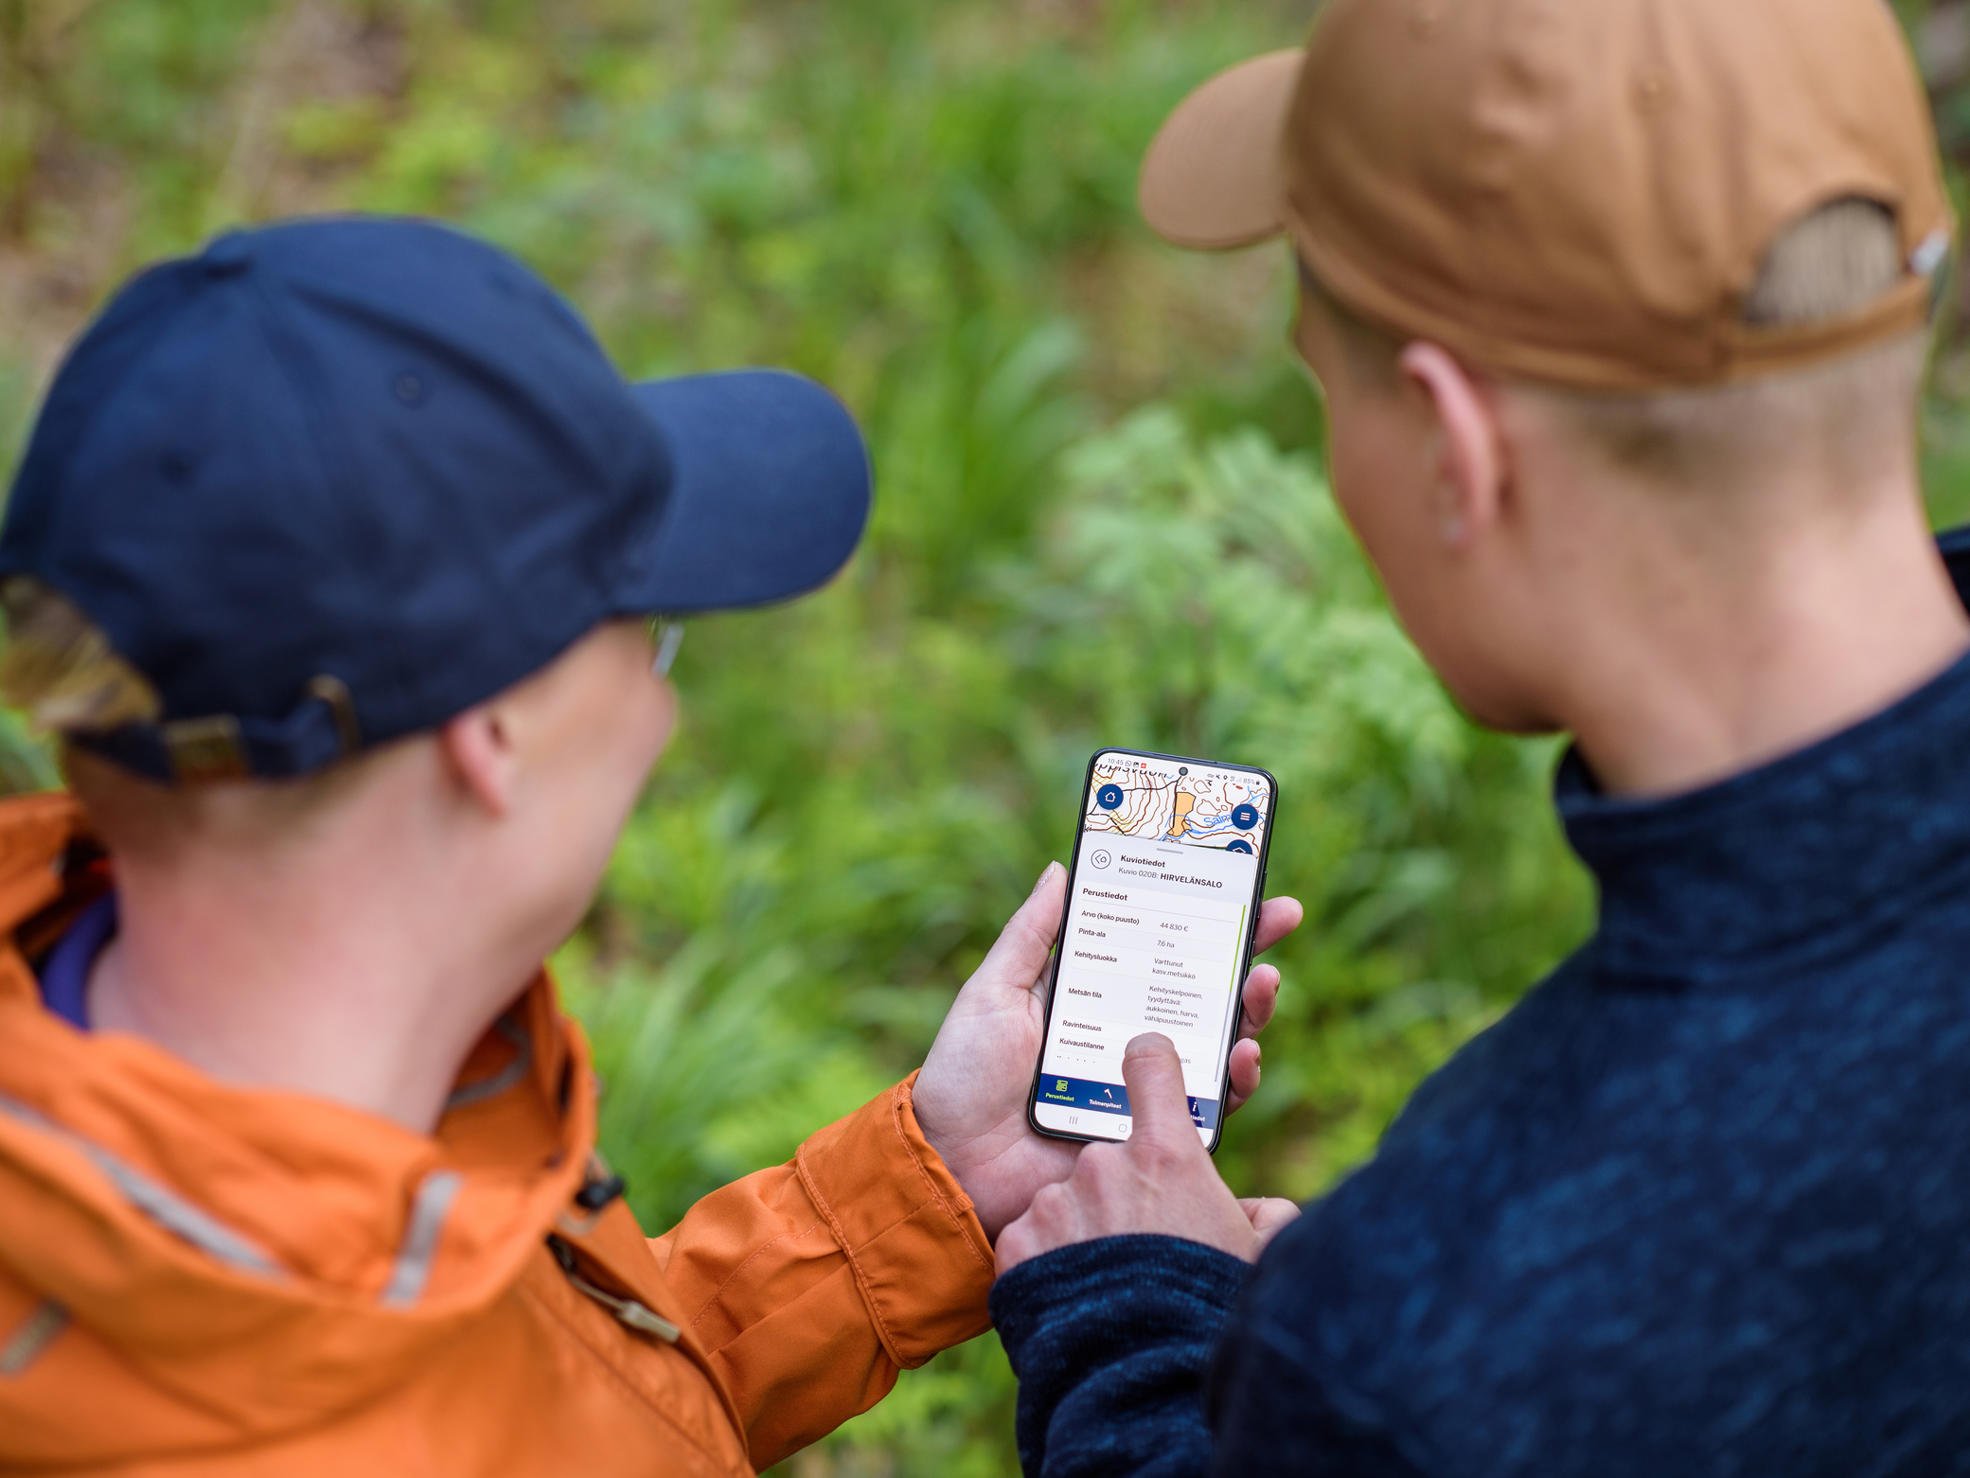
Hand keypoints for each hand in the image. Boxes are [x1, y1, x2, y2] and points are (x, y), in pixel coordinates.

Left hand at [914, 862, 1302, 1241]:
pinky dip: (1236, 1079)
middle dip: (1246, 954)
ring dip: (1249, 1010)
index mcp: (1092, 997)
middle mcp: (1125, 1038)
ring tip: (1261, 984)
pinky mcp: (1151, 1134)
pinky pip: (1207, 1107)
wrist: (954, 1165)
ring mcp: (1143, 1087)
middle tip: (1278, 922)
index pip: (1157, 949)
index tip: (1243, 885)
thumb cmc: (963, 1076)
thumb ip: (1030, 937)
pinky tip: (1243, 1053)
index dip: (1200, 919)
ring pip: (1214, 1043)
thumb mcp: (993, 993)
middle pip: (1200, 991)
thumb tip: (1062, 869)